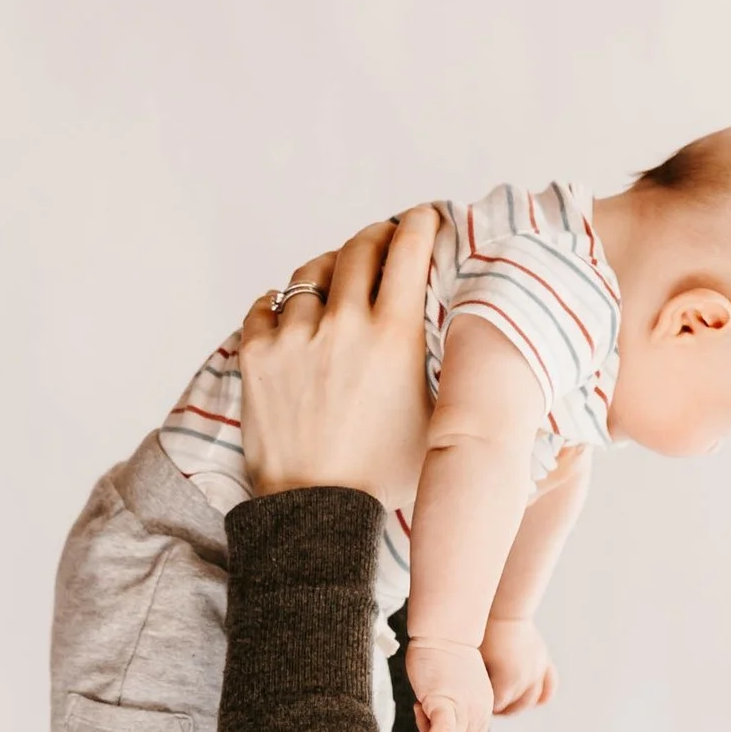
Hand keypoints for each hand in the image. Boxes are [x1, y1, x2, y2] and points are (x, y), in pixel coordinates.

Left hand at [236, 208, 437, 504]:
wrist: (316, 514)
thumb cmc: (385, 476)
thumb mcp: (437, 420)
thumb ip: (449, 370)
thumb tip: (473, 337)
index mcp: (395, 336)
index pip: (409, 249)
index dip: (419, 223)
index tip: (424, 218)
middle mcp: (345, 325)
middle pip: (360, 247)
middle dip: (376, 236)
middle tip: (384, 240)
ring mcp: (295, 336)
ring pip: (311, 272)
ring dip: (328, 269)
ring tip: (336, 279)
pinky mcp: (257, 354)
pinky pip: (265, 304)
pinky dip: (279, 303)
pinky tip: (291, 312)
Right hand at [406, 637, 494, 731]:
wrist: (442, 631)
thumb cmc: (444, 655)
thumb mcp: (459, 686)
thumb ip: (458, 705)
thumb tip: (444, 721)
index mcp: (484, 707)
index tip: (434, 714)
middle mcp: (479, 709)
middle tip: (424, 712)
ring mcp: (465, 707)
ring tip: (421, 707)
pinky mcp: (445, 701)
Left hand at [481, 617, 556, 714]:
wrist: (506, 610)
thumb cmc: (486, 634)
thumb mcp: (476, 660)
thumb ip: (478, 682)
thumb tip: (471, 698)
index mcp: (508, 680)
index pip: (497, 706)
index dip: (486, 707)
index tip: (477, 705)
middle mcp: (526, 678)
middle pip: (516, 706)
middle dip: (502, 709)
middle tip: (490, 706)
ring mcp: (537, 670)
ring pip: (532, 699)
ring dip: (519, 704)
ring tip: (507, 701)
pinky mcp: (544, 661)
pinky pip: (549, 686)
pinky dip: (541, 696)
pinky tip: (531, 698)